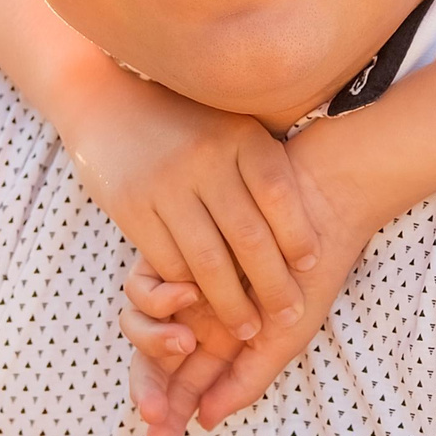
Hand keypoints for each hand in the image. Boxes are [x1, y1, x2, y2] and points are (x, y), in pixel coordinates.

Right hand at [60, 75, 319, 348]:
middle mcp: (204, 157)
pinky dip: (189, 290)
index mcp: (240, 136)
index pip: (279, 194)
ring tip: (250, 329)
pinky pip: (169, 261)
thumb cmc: (194, 128)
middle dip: (273, 286)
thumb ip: (268, 165)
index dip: (298, 234)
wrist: (113, 107)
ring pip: (208, 260)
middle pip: (248, 237)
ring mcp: (165, 183)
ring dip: (232, 304)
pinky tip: (204, 305)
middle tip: (290, 317)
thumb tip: (322, 217)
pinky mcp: (131, 206)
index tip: (312, 265)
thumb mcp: (235, 130)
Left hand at [119, 110, 397, 435]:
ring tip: (184, 343)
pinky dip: (156, 299)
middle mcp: (197, 315)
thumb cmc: (312, 272)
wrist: (318, 202)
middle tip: (152, 415)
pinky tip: (187, 294)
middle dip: (149, 390)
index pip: (184, 383)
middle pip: (152, 362)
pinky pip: (140, 285)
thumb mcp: (287, 334)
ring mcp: (182, 283)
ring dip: (152, 344)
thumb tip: (204, 420)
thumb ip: (247, 378)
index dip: (168, 413)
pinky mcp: (169, 249)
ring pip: (140, 327)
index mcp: (224, 340)